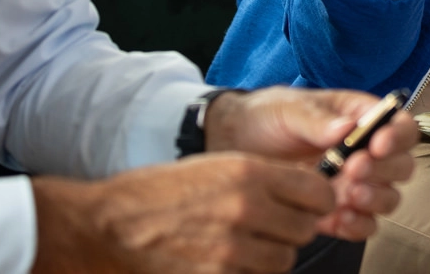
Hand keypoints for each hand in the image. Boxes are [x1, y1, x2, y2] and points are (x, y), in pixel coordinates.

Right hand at [31, 152, 334, 273]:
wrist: (110, 227)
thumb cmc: (159, 193)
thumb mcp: (216, 166)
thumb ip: (263, 178)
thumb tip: (306, 191)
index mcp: (248, 172)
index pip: (319, 193)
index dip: (318, 200)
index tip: (310, 203)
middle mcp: (246, 209)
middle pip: (305, 229)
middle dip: (293, 228)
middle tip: (271, 225)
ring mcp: (233, 249)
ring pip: (284, 259)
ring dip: (272, 254)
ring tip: (244, 244)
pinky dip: (248, 272)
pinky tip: (226, 260)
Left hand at [204, 86, 419, 239]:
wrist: (234, 145)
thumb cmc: (266, 117)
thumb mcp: (288, 109)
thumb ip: (316, 119)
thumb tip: (347, 127)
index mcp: (360, 117)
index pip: (400, 125)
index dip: (397, 136)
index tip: (376, 145)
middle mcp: (365, 151)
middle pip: (401, 165)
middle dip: (384, 170)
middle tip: (353, 169)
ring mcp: (353, 183)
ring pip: (389, 198)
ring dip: (376, 199)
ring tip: (348, 195)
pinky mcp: (337, 210)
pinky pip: (363, 225)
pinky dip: (358, 226)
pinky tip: (339, 219)